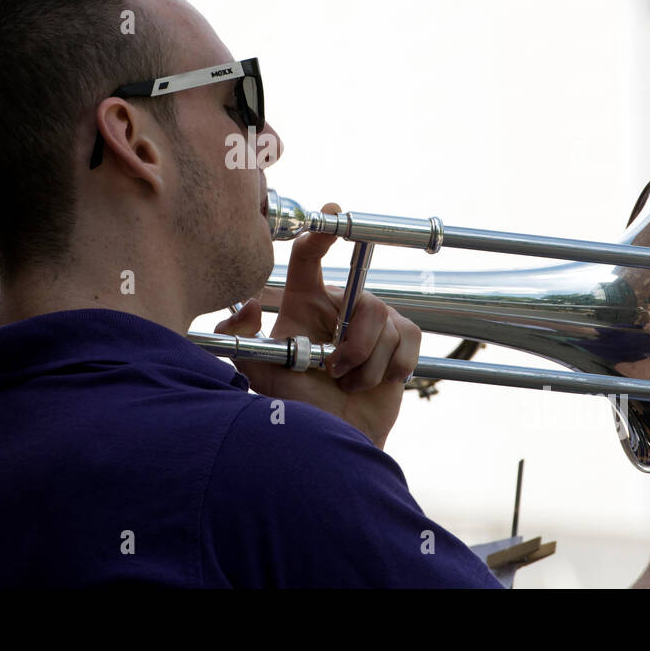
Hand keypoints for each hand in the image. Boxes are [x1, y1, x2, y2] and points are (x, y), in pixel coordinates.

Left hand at [215, 202, 420, 448]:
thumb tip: (249, 306)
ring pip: (385, 323)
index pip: (309, 257)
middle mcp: (340, 305)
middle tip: (334, 371)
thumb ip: (242, 341)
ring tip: (348, 383)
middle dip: (353, 344)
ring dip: (366, 365)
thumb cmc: (299, 403)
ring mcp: (374, 320)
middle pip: (363, 298)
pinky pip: (407, 338)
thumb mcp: (262, 372)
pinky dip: (390, 368)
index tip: (331, 214)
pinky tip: (375, 382)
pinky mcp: (401, 337)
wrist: (335, 436)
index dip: (320, 233)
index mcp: (305, 303)